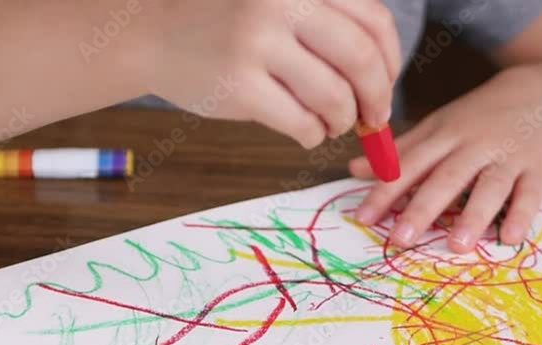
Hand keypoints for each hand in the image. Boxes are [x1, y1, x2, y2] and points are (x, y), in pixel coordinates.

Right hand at [143, 0, 400, 147]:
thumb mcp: (278, 1)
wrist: (150, 33)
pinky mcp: (239, 86)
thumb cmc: (222, 21)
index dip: (391, 60)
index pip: (372, 21)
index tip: (386, 84)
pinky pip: (300, 123)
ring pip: (334, 97)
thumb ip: (324, 20)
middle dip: (377, 98)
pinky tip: (307, 133)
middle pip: (361, 61)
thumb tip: (383, 74)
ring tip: (332, 124)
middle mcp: (283, 3)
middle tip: (374, 118)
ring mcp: (258, 45)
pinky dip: (313, 135)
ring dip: (343, 121)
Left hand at [350, 68, 541, 252]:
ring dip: (474, 216)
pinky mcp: (540, 168)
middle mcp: (475, 145)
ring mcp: (510, 156)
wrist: (541, 91)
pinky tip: (510, 239)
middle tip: (400, 240)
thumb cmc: (479, 116)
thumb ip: (400, 152)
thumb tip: (353, 170)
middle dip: (422, 209)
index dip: (385, 192)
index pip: (409, 166)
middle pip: (446, 178)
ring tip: (456, 246)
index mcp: (445, 135)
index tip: (362, 218)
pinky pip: (531, 194)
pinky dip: (522, 215)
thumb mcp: (438, 126)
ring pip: (490, 187)